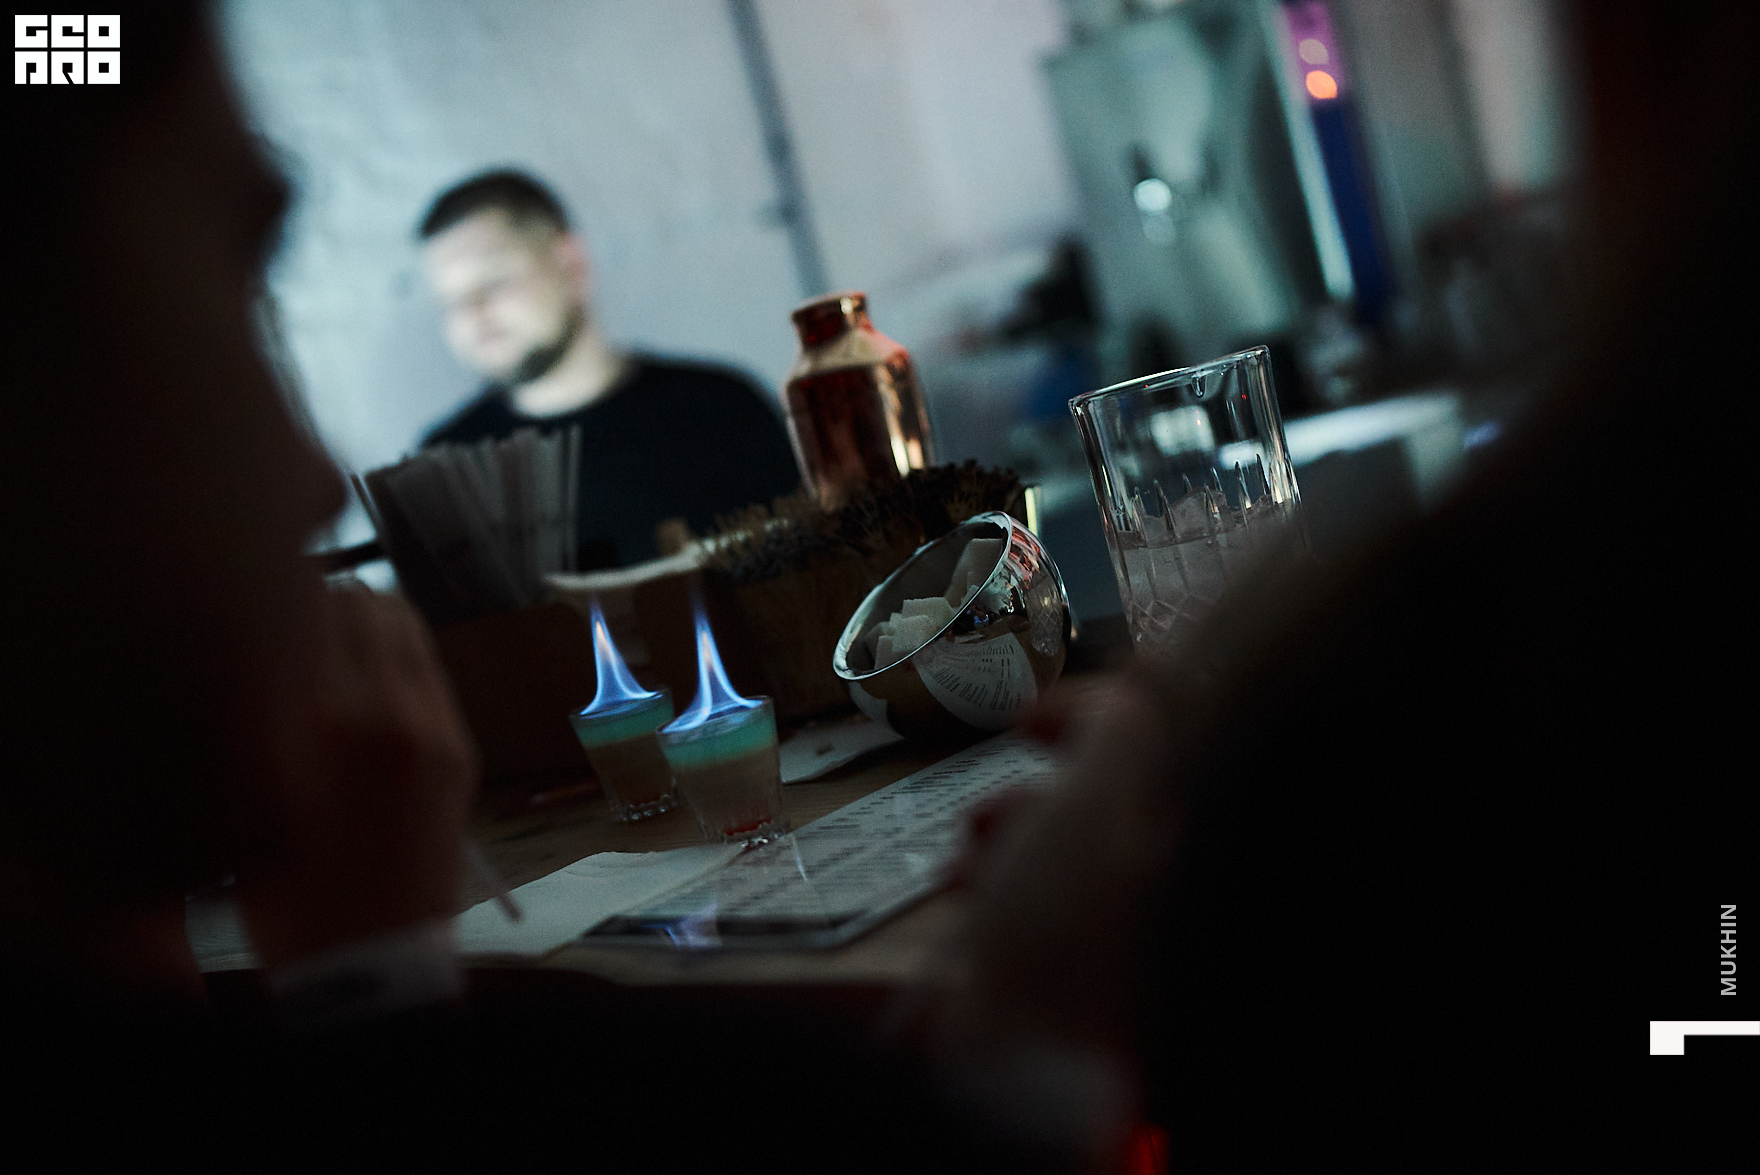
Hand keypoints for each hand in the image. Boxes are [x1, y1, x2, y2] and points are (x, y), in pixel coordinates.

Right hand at [235, 586, 478, 966]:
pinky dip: (398, 662)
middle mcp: (391, 709)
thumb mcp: (249, 787)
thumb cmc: (284, 886)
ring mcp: (436, 726)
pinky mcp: (461, 747)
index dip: (281, 595)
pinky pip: (428, 670)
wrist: (369, 960)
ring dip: (368, 625)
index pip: (311, 600)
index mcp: (326, 718)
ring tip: (332, 654)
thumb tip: (269, 629)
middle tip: (296, 625)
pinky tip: (368, 692)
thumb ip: (263, 701)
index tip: (261, 606)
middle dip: (327, 603)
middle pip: (363, 600)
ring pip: (404, 626)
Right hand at [939, 673, 1178, 1057]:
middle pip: (1085, 784)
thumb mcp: (1094, 803)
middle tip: (996, 809)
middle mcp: (1139, 867)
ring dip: (996, 832)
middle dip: (1026, 784)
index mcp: (1163, 827)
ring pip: (1041, 832)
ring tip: (975, 863)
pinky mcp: (1046, 947)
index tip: (1025, 721)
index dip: (1087, 710)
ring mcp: (1093, 912)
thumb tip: (1139, 676)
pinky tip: (964, 901)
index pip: (1146, 737)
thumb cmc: (1055, 928)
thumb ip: (1121, 731)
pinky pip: (1011, 884)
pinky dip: (982, 880)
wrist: (1017, 1058)